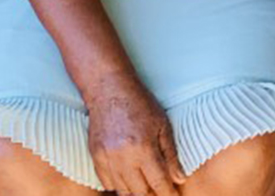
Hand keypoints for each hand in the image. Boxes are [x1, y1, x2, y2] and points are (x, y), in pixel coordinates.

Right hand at [85, 77, 186, 195]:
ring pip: (122, 189)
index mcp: (144, 148)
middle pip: (140, 191)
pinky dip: (118, 185)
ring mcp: (106, 158)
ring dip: (135, 191)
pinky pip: (106, 182)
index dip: (168, 193)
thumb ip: (171, 155)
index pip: (158, 182)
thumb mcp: (163, 126)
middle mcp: (123, 157)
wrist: (109, 89)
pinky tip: (128, 179)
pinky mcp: (95, 156)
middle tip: (160, 190)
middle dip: (152, 194)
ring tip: (145, 186)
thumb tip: (180, 179)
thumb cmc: (140, 104)